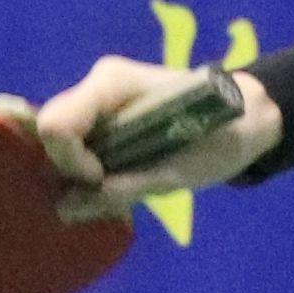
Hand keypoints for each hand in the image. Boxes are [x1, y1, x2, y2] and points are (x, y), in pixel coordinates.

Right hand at [27, 55, 285, 211]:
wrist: (243, 118)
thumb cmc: (220, 134)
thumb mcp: (177, 171)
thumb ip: (122, 188)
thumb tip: (66, 209)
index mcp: (112, 84)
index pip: (57, 125)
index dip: (72, 163)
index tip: (104, 179)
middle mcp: (96, 87)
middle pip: (50, 135)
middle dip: (72, 171)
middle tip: (114, 186)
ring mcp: (96, 102)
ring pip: (58, 146)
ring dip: (81, 176)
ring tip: (125, 181)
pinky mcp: (100, 121)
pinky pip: (74, 150)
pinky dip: (88, 174)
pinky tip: (121, 178)